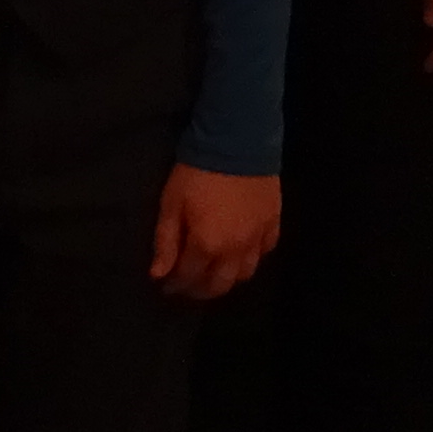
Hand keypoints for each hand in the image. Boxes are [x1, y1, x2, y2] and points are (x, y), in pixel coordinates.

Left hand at [151, 163, 282, 300]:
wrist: (237, 141)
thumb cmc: (197, 173)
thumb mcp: (172, 203)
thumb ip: (165, 242)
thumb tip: (159, 274)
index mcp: (206, 245)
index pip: (188, 277)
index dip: (175, 284)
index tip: (166, 284)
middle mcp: (234, 250)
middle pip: (219, 285)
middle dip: (200, 290)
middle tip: (189, 284)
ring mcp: (258, 238)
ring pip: (245, 274)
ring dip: (228, 278)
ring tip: (215, 270)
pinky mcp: (273, 223)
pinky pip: (265, 251)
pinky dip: (252, 258)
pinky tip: (242, 251)